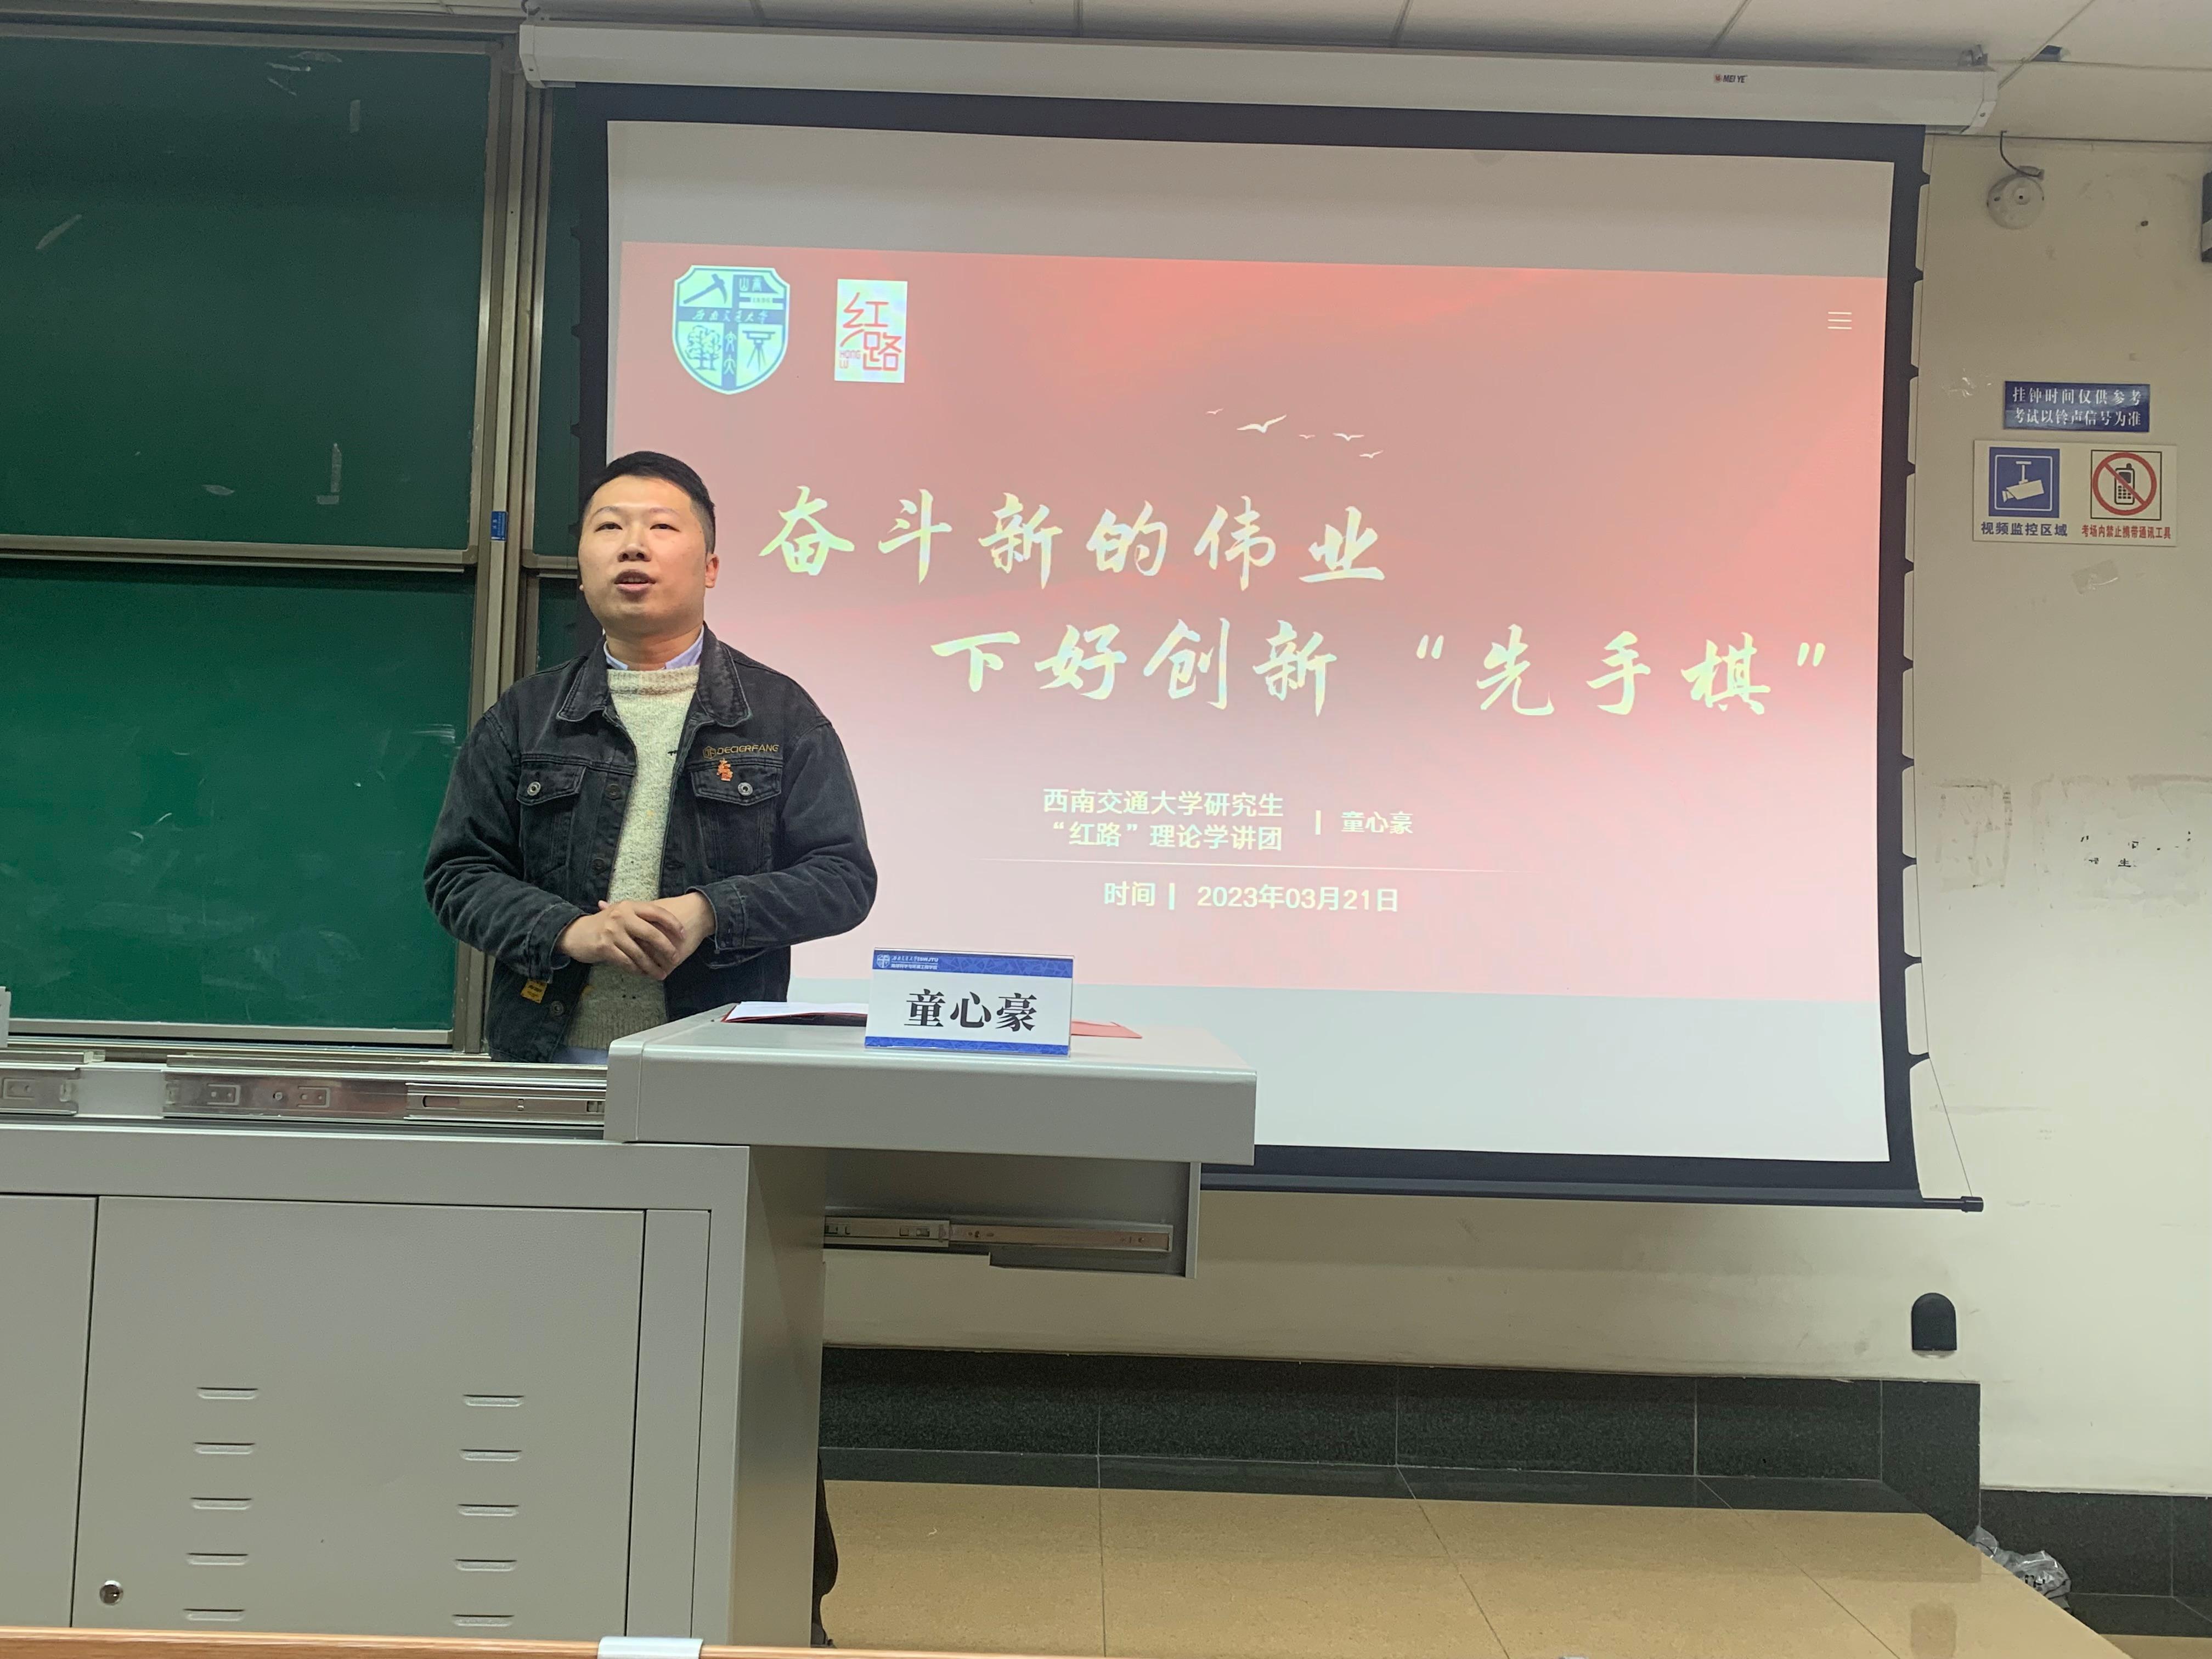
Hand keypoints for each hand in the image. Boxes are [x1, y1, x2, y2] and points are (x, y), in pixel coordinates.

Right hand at [557, 894, 714, 981]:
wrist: (575, 933)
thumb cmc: (604, 924)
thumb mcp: (621, 914)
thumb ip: (641, 917)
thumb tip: (669, 925)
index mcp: (629, 906)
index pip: (657, 912)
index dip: (672, 923)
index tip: (683, 934)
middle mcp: (621, 916)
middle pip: (651, 933)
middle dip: (666, 948)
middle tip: (675, 958)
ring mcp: (612, 931)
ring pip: (639, 952)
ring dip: (652, 965)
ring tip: (662, 973)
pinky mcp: (604, 947)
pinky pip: (627, 962)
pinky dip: (637, 969)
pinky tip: (644, 974)